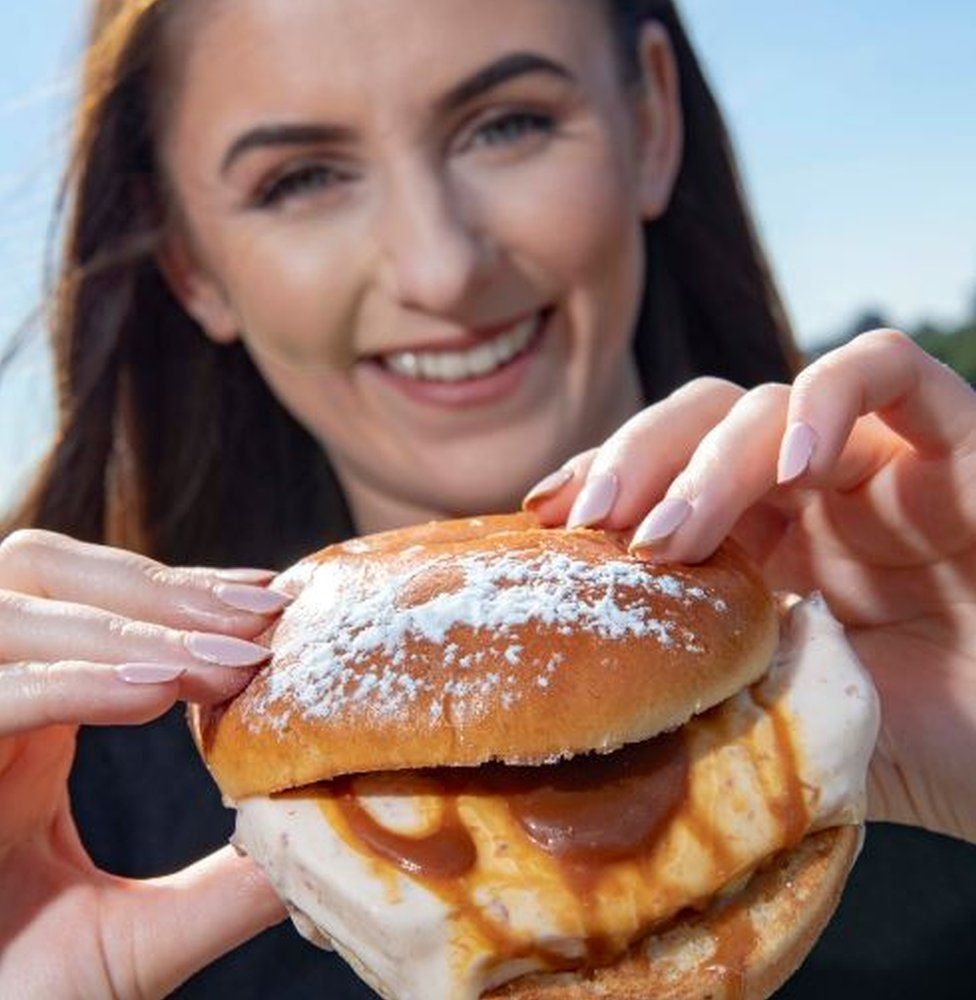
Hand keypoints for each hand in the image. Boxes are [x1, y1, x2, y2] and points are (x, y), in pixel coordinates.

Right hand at [0, 531, 288, 996]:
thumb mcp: (137, 938)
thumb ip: (224, 887)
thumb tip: (324, 841)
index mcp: (29, 728)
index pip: (102, 611)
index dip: (184, 593)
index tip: (273, 602)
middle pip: (48, 572)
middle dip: (158, 584)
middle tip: (261, 616)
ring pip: (18, 611)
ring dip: (131, 625)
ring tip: (227, 662)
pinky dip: (75, 682)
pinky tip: (158, 694)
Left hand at [525, 329, 975, 842]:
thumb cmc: (921, 745)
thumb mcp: (780, 713)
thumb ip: (706, 684)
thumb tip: (600, 689)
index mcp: (756, 543)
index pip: (663, 474)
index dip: (601, 480)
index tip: (544, 517)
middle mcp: (806, 493)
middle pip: (699, 424)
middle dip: (636, 462)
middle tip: (591, 521)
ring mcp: (876, 464)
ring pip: (770, 400)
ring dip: (709, 457)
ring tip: (670, 531)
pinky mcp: (961, 444)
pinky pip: (891, 372)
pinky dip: (830, 398)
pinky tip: (793, 466)